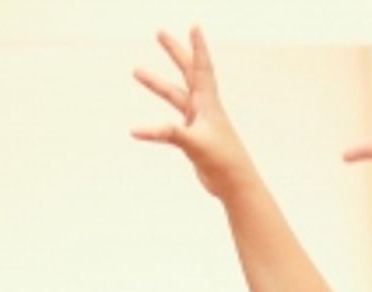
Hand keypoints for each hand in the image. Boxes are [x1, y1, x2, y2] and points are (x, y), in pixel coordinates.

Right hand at [133, 27, 256, 200]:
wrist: (235, 186)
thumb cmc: (222, 162)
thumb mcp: (194, 144)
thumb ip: (168, 134)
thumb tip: (139, 131)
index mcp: (208, 103)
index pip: (202, 68)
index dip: (198, 47)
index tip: (195, 26)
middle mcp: (203, 108)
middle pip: (187, 72)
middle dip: (174, 52)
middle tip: (159, 33)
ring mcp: (198, 123)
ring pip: (175, 96)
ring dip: (157, 84)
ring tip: (136, 70)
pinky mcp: (193, 139)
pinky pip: (170, 126)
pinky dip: (156, 125)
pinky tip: (142, 130)